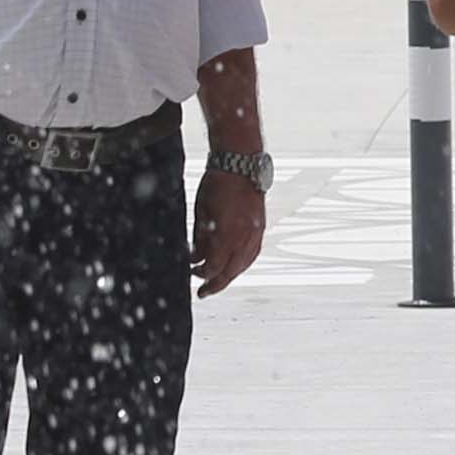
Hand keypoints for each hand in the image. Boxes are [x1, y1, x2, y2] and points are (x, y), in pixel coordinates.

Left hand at [192, 168, 263, 295]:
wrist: (240, 163)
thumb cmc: (218, 183)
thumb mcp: (201, 213)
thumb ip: (200, 239)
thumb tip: (196, 257)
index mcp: (228, 234)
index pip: (215, 267)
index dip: (203, 275)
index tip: (193, 276)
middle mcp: (245, 238)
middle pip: (231, 271)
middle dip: (216, 283)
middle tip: (204, 292)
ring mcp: (256, 233)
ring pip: (243, 265)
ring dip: (230, 275)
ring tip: (218, 280)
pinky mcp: (261, 228)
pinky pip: (252, 254)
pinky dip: (242, 263)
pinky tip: (235, 266)